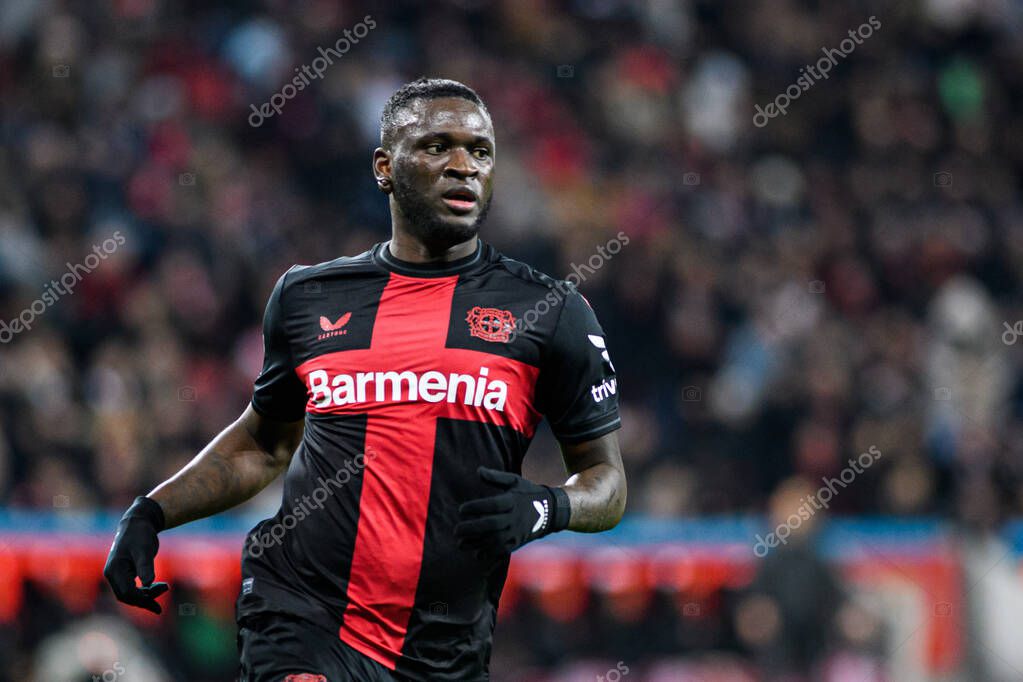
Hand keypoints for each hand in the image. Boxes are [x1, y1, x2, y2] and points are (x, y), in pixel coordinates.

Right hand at [103, 496, 168, 613]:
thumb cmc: (140, 534)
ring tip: (165, 587)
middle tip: (166, 588)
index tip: (162, 592)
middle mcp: (112, 575)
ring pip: (129, 595)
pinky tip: (157, 589)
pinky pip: (132, 589)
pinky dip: (144, 592)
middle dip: (145, 598)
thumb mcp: (144, 549)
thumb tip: (148, 584)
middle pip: (126, 596)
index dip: (143, 597)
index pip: (126, 592)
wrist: (138, 523)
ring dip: (145, 596)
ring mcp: (117, 575)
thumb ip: (145, 566)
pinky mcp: (124, 574)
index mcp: (114, 570)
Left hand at [455, 467, 569, 559]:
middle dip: (472, 528)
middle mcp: (515, 517)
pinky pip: (502, 551)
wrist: (549, 511)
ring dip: (476, 543)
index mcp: (513, 500)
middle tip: (456, 530)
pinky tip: (476, 553)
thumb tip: (478, 470)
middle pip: (491, 524)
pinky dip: (489, 553)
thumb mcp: (514, 481)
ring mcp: (517, 532)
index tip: (461, 509)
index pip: (492, 505)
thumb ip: (495, 477)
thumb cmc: (527, 493)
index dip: (475, 507)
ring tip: (460, 543)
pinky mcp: (518, 542)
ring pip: (495, 540)